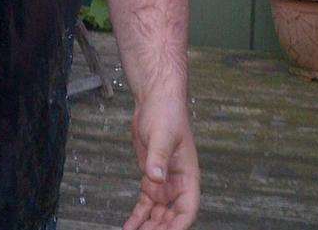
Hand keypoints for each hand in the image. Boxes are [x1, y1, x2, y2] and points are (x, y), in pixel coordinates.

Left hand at [123, 95, 199, 229]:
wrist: (156, 100)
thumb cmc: (167, 113)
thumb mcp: (162, 135)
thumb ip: (159, 158)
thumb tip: (156, 178)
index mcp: (188, 177)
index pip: (187, 210)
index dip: (177, 226)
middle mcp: (177, 184)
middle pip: (171, 217)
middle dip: (159, 228)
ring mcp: (164, 183)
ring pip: (158, 214)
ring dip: (148, 226)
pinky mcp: (150, 178)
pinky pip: (145, 204)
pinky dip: (138, 216)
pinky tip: (129, 226)